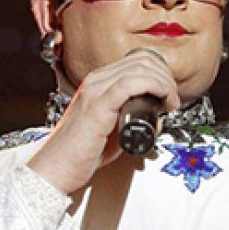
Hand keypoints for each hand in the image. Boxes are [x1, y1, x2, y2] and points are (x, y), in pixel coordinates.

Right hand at [26, 50, 181, 194]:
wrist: (55, 169)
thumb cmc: (81, 153)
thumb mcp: (113, 130)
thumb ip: (133, 120)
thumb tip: (159, 118)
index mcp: (99, 82)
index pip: (138, 60)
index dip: (161, 73)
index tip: (170, 94)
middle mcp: (96, 81)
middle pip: (142, 60)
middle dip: (166, 77)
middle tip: (173, 99)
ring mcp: (95, 90)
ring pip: (140, 68)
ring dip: (164, 83)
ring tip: (170, 103)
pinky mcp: (97, 105)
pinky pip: (131, 83)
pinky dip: (155, 87)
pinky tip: (163, 102)